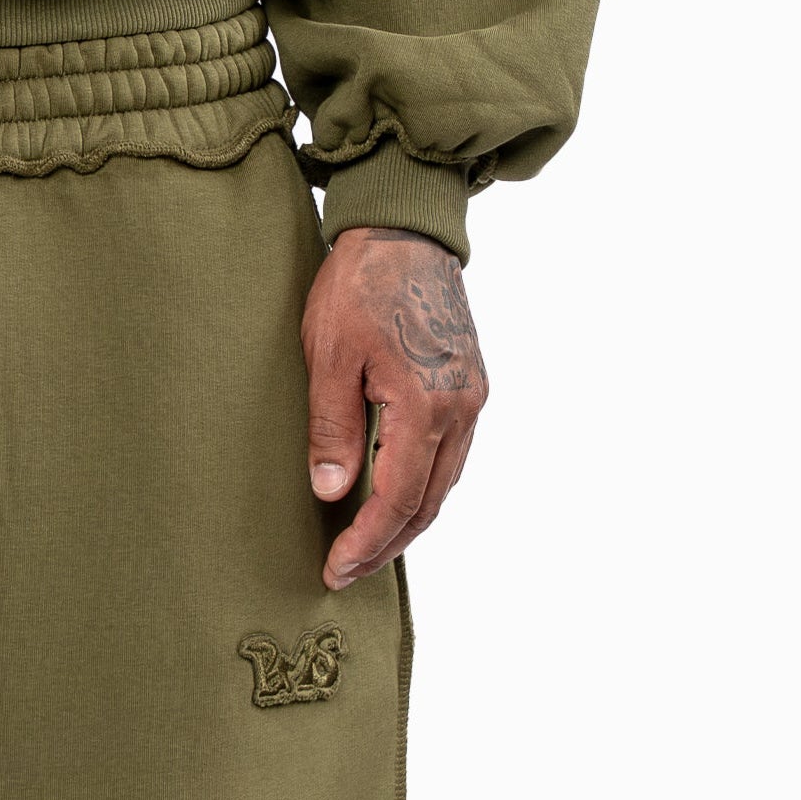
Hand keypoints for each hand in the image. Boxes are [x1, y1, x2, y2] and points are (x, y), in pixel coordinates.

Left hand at [304, 231, 488, 586]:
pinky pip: (451, 455)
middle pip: (429, 503)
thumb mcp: (328, 355)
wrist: (406, 228)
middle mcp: (462, 408)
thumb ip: (333, 428)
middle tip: (346, 571)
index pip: (398, 498)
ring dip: (407, 520)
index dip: (366, 542)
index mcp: (428, 404)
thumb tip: (332, 493)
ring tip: (366, 545)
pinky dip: (423, 487)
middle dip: (387, 545)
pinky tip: (394, 496)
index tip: (335, 569)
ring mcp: (472, 397)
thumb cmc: (361, 282)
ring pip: (445, 483)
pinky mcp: (469, 384)